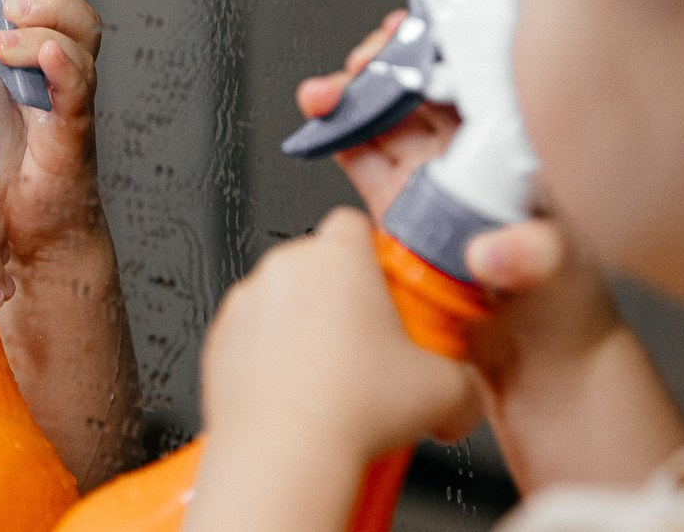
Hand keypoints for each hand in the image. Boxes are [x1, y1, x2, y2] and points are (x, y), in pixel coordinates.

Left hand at [0, 0, 105, 262]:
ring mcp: (68, 108)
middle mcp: (54, 85)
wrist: (24, 255)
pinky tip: (43, 56)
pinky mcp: (71, 139)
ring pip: (81, 43)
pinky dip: (63, 68)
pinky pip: (76, 94)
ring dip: (47, 24)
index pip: (43, 14)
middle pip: (73, 18)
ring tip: (9, 30)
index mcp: (25, 78)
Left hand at [202, 209, 475, 466]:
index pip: (355, 225)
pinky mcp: (219, 340)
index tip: (390, 292)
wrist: (284, 457)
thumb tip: (464, 394)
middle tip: (369, 348)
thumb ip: (461, 377)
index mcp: (338, 257)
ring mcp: (246, 302)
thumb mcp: (445, 391)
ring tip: (332, 381)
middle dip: (342, 300)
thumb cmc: (352, 412)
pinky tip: (298, 395)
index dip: (374, 257)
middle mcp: (285, 268)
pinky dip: (270, 357)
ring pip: (282, 302)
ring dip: (304, 329)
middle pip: (319, 266)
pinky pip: (252, 336)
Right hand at [295, 16, 616, 364]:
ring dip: (352, 95)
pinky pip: (365, 157)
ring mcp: (433, 177)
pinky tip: (323, 121)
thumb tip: (494, 251)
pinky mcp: (400, 206)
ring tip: (324, 94)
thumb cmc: (569, 306)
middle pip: (423, 84)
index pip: (478, 73)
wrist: (539, 364)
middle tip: (358, 66)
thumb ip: (530, 257)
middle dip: (384, 64)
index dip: (442, 45)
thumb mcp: (561, 273)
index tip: (414, 34)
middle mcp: (473, 152)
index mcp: (517, 143)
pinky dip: (340, 134)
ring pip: (387, 115)